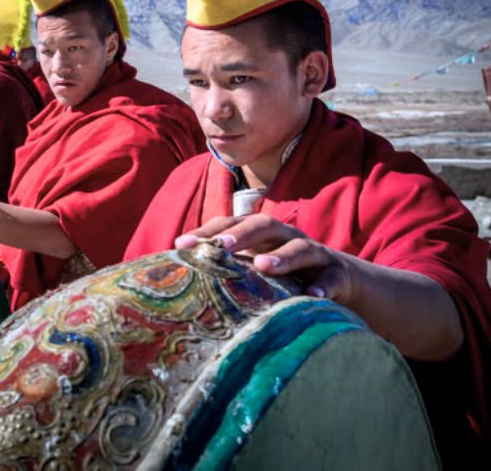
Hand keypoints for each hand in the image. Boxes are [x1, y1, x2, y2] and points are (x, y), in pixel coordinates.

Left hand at [175, 214, 355, 302]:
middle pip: (263, 225)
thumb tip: (179, 279)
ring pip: (299, 248)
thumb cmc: (284, 273)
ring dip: (281, 257)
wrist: (340, 278)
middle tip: (220, 245)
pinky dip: (323, 286)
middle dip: (240, 233)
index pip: (230, 224)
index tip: (180, 245)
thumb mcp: (255, 266)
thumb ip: (227, 267)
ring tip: (262, 266)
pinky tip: (313, 296)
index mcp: (261, 233)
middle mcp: (285, 237)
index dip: (207, 232)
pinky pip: (332, 277)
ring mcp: (314, 253)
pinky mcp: (338, 274)